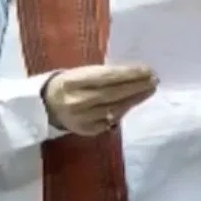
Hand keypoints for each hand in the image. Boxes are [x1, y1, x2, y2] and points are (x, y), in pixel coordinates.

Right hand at [42, 65, 156, 135]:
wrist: (46, 105)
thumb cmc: (69, 84)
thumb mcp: (80, 73)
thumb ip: (102, 74)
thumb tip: (133, 73)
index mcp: (73, 81)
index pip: (107, 77)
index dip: (129, 74)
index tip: (147, 69)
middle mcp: (77, 101)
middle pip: (113, 94)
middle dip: (137, 86)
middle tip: (154, 80)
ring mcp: (81, 118)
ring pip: (114, 109)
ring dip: (134, 99)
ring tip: (149, 90)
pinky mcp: (86, 131)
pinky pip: (110, 121)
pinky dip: (123, 111)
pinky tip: (133, 103)